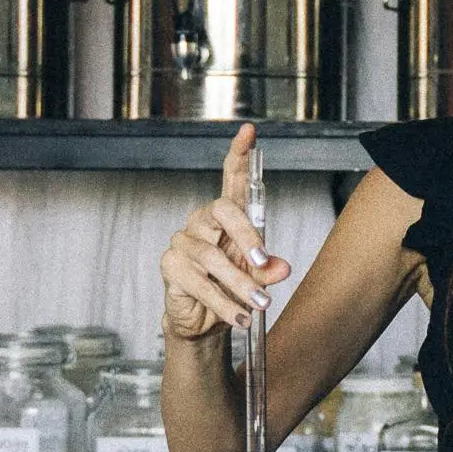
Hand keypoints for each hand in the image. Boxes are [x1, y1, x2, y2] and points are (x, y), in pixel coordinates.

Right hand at [161, 126, 288, 337]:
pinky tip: (239, 316)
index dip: (238, 155)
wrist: (205, 319)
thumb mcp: (257, 275)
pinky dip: (222, 303)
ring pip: (212, 257)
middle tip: (263, 263)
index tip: (249, 132)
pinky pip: (198, 283)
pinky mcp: (171, 267)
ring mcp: (183, 242)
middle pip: (222, 212)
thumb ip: (268, 268)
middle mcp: (201, 222)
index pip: (231, 179)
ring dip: (239, 284)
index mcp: (225, 216)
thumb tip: (281, 267)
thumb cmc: (231, 285)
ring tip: (260, 304)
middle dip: (247, 237)